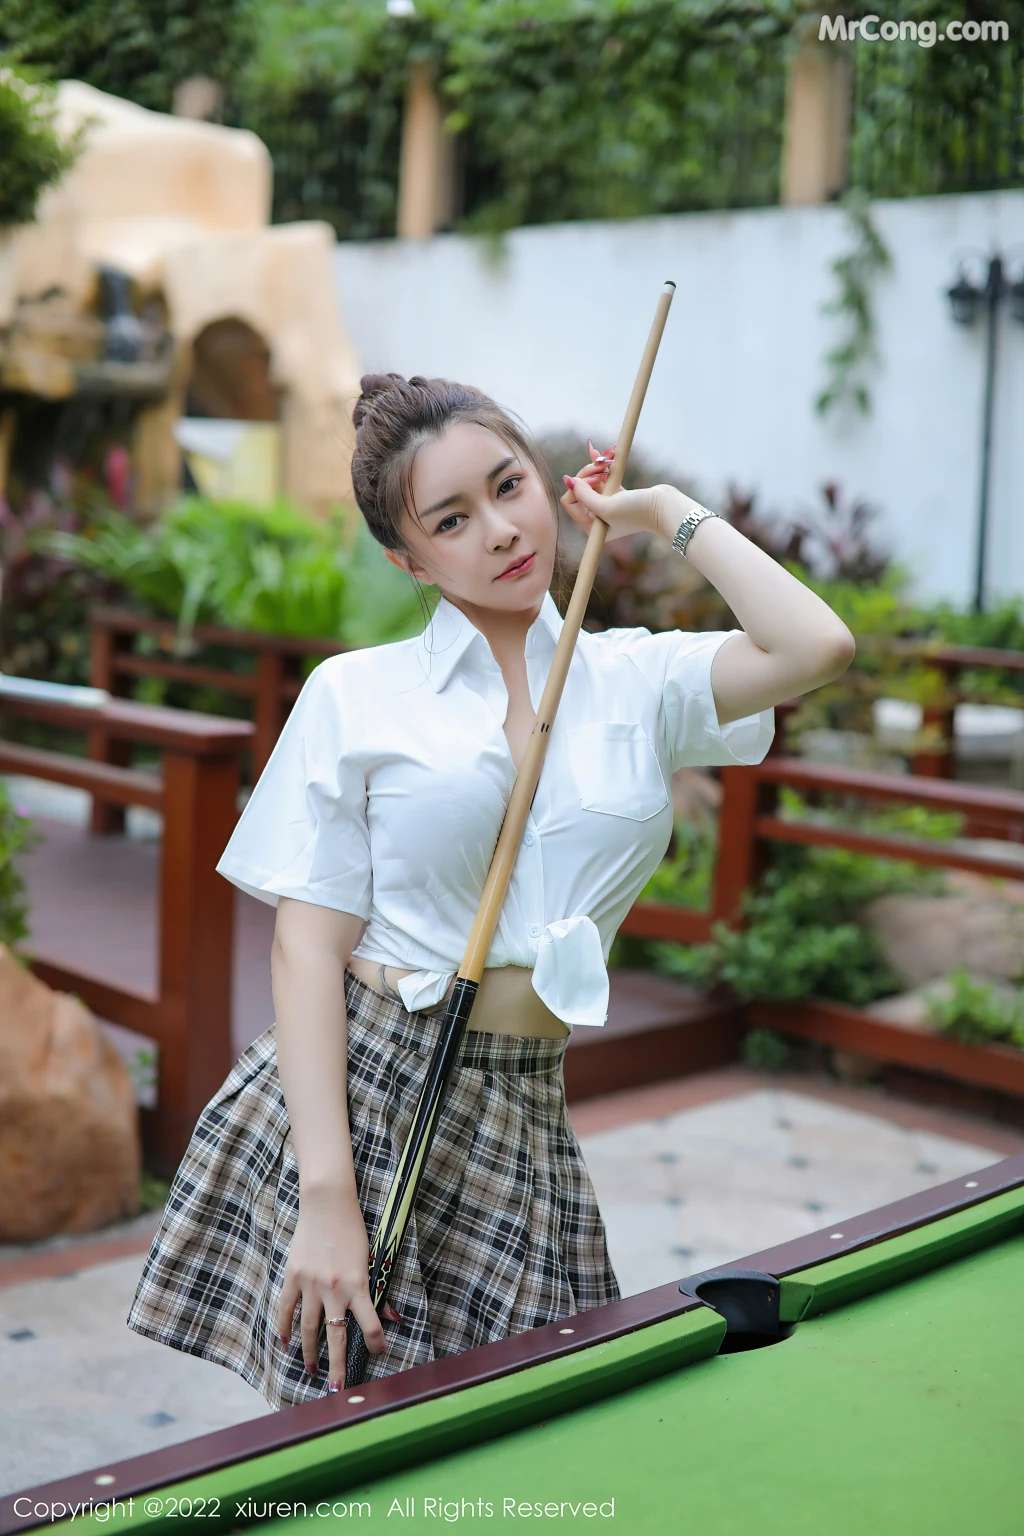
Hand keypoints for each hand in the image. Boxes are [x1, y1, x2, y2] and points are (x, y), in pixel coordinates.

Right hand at [276, 1186, 404, 1391]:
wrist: (327, 1205)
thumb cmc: (353, 1230)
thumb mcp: (371, 1258)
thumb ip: (378, 1290)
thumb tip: (394, 1317)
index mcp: (358, 1283)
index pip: (370, 1323)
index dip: (376, 1343)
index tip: (379, 1355)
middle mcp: (334, 1288)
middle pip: (336, 1335)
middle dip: (338, 1364)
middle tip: (338, 1388)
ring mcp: (311, 1284)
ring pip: (309, 1327)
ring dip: (310, 1352)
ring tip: (311, 1370)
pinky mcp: (293, 1276)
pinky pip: (286, 1308)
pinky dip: (284, 1327)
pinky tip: (285, 1343)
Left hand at [560, 438, 668, 543]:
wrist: (664, 507)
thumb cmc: (635, 511)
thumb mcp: (605, 506)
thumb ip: (584, 495)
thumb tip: (568, 480)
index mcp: (591, 527)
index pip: (569, 501)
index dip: (578, 487)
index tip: (595, 479)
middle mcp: (596, 518)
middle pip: (580, 489)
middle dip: (588, 473)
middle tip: (601, 464)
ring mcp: (607, 506)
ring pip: (592, 481)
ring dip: (597, 466)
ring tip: (609, 455)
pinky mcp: (618, 495)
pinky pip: (603, 478)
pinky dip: (603, 466)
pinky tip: (598, 451)